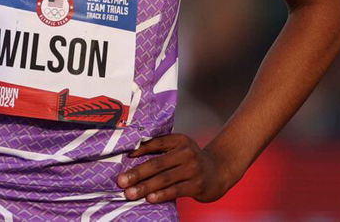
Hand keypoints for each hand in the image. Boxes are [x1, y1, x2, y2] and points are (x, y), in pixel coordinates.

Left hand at [116, 134, 232, 202]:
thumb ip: (160, 148)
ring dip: (145, 187)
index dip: (139, 149)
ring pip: (164, 179)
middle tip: (121, 181)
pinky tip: (150, 198)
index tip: (124, 157)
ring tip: (131, 193)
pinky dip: (162, 194)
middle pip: (157, 164)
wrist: (218, 171)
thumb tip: (131, 154)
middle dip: (137, 174)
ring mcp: (193, 169)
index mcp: (179, 140)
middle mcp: (187, 153)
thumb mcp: (179, 148)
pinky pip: (176, 190)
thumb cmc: (190, 160)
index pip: (156, 143)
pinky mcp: (197, 185)